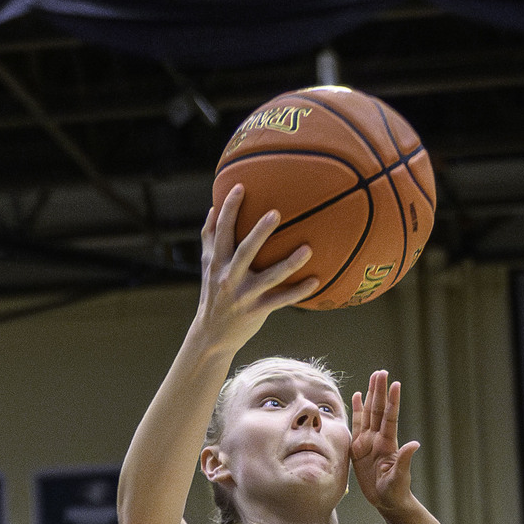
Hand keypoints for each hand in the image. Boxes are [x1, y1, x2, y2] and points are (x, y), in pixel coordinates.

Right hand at [193, 186, 319, 353]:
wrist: (212, 336)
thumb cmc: (212, 295)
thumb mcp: (207, 266)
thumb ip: (209, 238)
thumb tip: (213, 208)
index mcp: (217, 262)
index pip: (222, 232)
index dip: (229, 209)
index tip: (240, 187)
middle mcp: (229, 277)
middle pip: (245, 251)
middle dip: (259, 233)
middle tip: (276, 213)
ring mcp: (244, 295)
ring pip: (269, 277)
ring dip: (289, 264)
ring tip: (308, 249)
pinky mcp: (257, 310)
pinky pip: (281, 300)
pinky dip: (298, 291)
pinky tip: (315, 281)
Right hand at [350, 370, 419, 513]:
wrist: (386, 501)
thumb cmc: (395, 491)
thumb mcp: (399, 478)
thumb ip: (404, 461)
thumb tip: (414, 444)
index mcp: (388, 444)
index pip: (390, 418)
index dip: (392, 401)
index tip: (395, 384)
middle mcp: (378, 439)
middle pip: (378, 410)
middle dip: (380, 391)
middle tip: (382, 371)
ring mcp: (369, 442)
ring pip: (369, 413)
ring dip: (370, 395)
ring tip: (373, 377)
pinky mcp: (359, 448)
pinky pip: (357, 426)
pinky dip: (357, 410)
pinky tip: (356, 396)